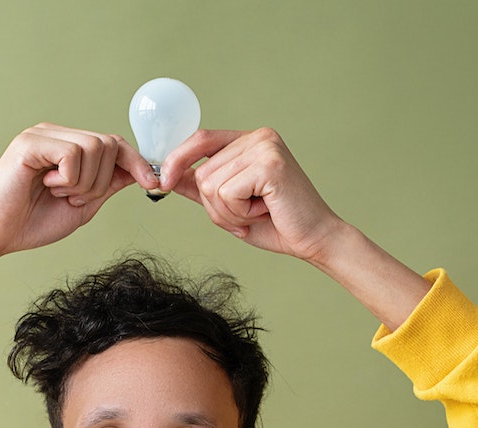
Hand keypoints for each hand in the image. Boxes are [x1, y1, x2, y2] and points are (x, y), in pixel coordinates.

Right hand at [0, 123, 157, 256]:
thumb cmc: (34, 222)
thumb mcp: (83, 205)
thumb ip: (108, 185)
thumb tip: (141, 173)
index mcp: (70, 147)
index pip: (114, 144)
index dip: (137, 163)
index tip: (153, 184)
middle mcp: (58, 135)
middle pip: (109, 145)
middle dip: (101, 182)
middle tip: (72, 198)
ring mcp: (43, 135)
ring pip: (95, 148)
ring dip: (84, 183)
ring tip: (58, 193)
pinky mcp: (30, 142)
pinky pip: (73, 154)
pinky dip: (68, 178)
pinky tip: (46, 185)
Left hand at [158, 128, 345, 261]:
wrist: (315, 239)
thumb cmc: (277, 223)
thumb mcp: (229, 205)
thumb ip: (202, 188)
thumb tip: (168, 177)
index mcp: (250, 141)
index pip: (200, 139)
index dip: (177, 160)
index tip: (163, 182)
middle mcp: (258, 137)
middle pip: (203, 171)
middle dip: (215, 205)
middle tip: (246, 214)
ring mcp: (265, 148)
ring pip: (211, 184)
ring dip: (228, 212)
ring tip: (257, 212)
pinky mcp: (269, 164)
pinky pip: (226, 193)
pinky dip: (239, 213)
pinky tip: (264, 211)